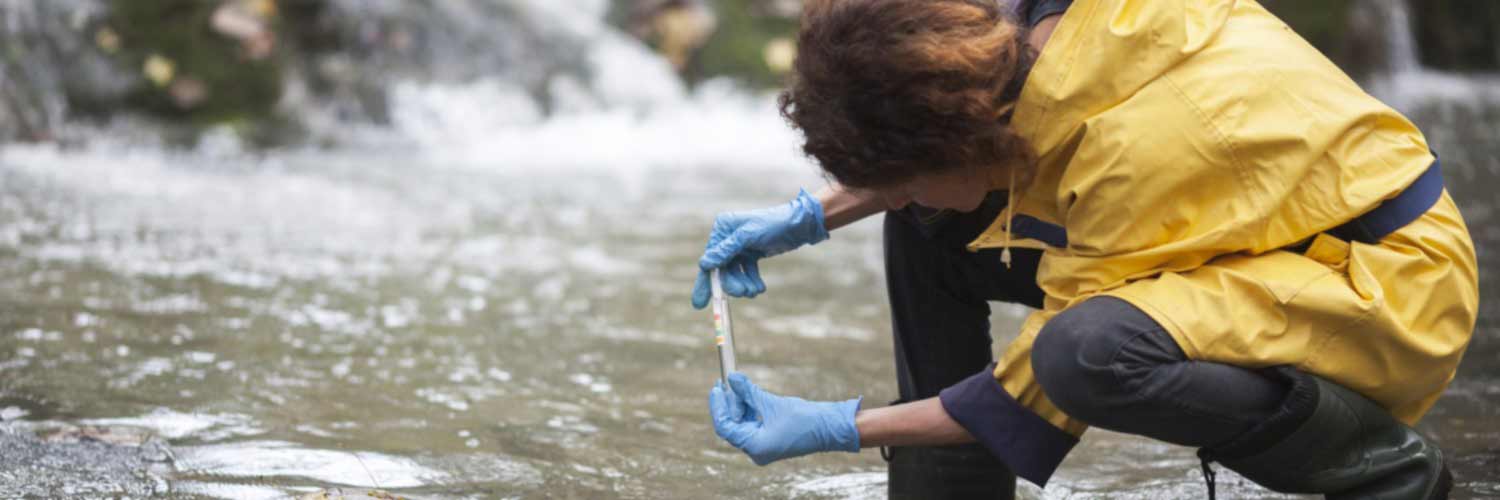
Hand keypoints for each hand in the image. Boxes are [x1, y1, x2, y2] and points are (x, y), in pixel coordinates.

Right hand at [691, 189, 828, 308]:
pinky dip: (752, 281)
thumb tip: (704, 264)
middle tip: (743, 294)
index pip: (710, 260)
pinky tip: (760, 288)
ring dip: (744, 285)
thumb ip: (726, 250)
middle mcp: (728, 237)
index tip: (700, 304)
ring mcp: (740, 247)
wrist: (799, 225)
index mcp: (723, 228)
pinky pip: (746, 273)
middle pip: (722, 270)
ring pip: (735, 274)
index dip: (705, 282)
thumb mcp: (748, 236)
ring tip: (755, 291)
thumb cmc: (773, 225)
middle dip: (732, 284)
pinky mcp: (752, 254)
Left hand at [708, 373, 860, 464]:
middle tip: (726, 382)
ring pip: (742, 423)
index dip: (719, 406)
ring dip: (740, 404)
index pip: (725, 428)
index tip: (717, 386)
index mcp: (755, 447)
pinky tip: (749, 393)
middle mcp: (756, 450)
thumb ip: (749, 392)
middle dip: (729, 403)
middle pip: (732, 426)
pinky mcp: (770, 440)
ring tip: (739, 384)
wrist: (829, 428)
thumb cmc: (804, 418)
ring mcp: (763, 447)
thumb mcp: (772, 403)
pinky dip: (750, 409)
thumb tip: (731, 378)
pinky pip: (753, 424)